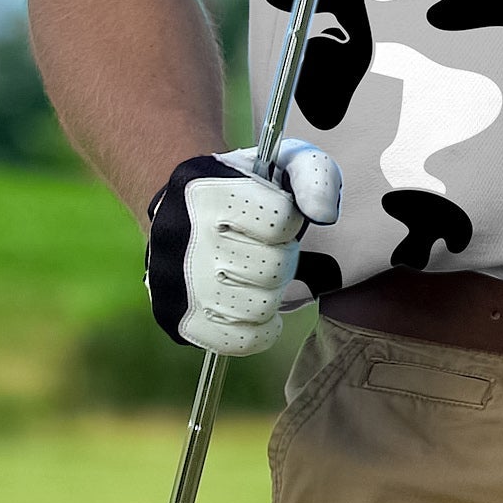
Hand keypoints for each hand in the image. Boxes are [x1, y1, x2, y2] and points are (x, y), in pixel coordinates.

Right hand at [144, 139, 342, 355]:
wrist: (182, 206)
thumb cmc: (246, 184)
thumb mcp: (284, 160)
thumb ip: (316, 176)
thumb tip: (324, 215)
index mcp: (210, 194)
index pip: (281, 221)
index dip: (291, 220)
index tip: (278, 216)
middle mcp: (187, 240)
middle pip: (273, 268)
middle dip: (283, 257)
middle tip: (269, 248)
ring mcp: (178, 286)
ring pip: (259, 308)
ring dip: (271, 292)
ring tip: (259, 274)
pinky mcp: (179, 321)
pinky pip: (239, 342)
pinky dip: (260, 330)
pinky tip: (258, 307)